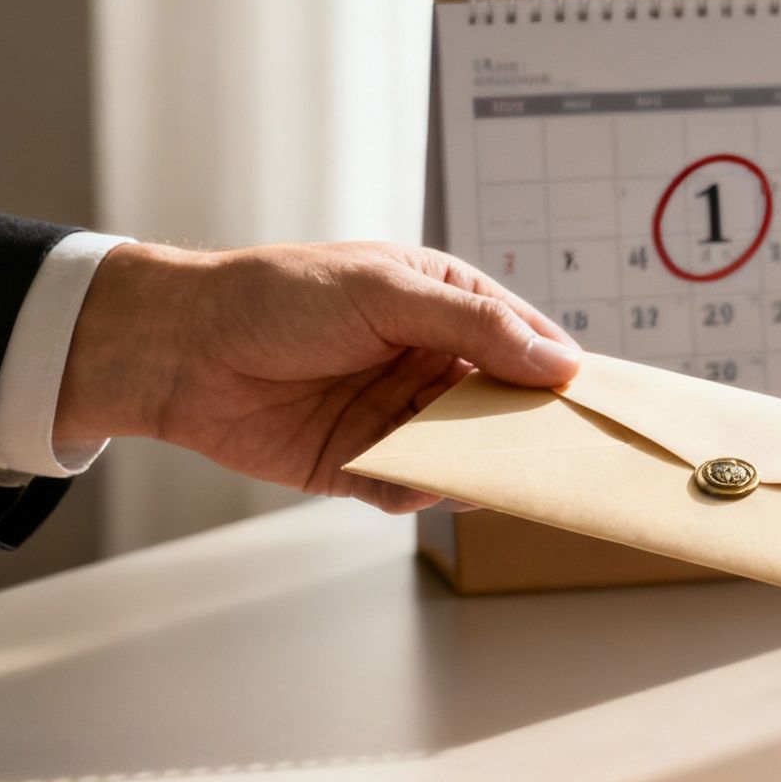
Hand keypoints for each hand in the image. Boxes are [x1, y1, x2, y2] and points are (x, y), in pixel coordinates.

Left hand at [55, 241, 580, 511]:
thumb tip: (557, 361)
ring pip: (467, 452)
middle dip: (530, 429)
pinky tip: (422, 481)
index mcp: (446, 305)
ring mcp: (401, 416)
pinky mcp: (365, 465)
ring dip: (481, 462)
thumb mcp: (386, 293)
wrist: (181, 349)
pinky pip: (415, 486)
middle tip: (563, 453)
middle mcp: (431, 363)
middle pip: (506, 405)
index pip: (526, 342)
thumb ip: (473, 328)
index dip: (562, 372)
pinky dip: (424, 488)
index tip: (599, 405)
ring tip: (497, 471)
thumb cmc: (278, 297)